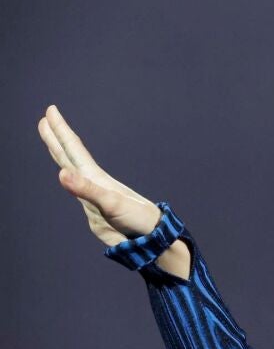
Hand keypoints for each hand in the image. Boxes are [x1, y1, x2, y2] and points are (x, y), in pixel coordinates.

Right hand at [37, 104, 161, 246]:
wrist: (151, 237)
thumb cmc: (136, 218)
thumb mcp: (110, 202)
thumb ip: (86, 189)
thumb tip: (61, 173)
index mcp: (95, 177)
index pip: (73, 148)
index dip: (61, 130)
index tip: (51, 110)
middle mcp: (93, 182)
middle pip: (70, 154)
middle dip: (57, 136)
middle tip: (47, 117)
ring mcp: (93, 195)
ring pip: (72, 169)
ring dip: (61, 153)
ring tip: (53, 141)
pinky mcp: (94, 209)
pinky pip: (77, 189)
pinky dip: (69, 178)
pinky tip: (68, 176)